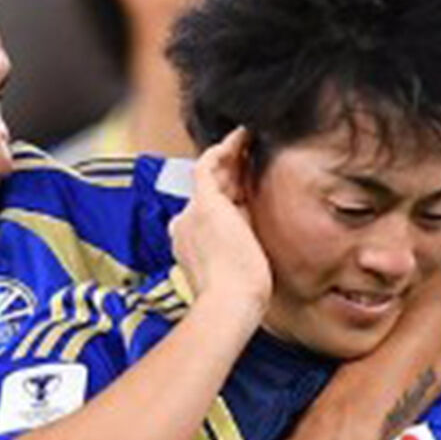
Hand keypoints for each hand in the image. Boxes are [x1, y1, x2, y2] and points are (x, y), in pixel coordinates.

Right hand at [170, 128, 270, 316]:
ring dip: (228, 154)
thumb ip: (243, 253)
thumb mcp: (240, 272)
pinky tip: (242, 136)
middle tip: (251, 153)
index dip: (230, 194)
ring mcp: (191, 214)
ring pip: (208, 174)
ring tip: (248, 138)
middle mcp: (185, 225)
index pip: (211, 211)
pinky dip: (224, 148)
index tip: (248, 184)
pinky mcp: (204, 204)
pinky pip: (208, 165)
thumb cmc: (239, 298)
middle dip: (231, 171)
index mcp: (192, 244)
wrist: (229, 304)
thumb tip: (256, 245)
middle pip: (210, 190)